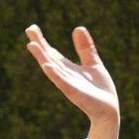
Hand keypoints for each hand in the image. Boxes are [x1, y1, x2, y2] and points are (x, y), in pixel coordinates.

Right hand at [25, 24, 118, 138]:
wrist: (109, 111)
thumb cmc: (100, 90)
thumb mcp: (94, 64)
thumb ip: (85, 48)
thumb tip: (78, 27)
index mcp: (68, 68)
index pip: (52, 52)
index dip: (42, 41)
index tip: (32, 28)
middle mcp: (65, 75)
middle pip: (48, 58)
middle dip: (39, 45)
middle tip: (29, 29)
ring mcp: (68, 84)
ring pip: (52, 69)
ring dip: (41, 58)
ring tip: (31, 45)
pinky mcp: (75, 93)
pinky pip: (63, 83)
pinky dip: (55, 75)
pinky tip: (47, 66)